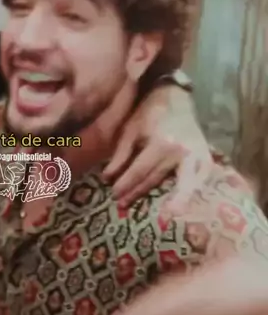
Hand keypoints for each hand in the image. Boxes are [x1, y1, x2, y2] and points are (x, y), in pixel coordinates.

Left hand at [101, 85, 212, 207]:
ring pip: (182, 184)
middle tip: (123, 206)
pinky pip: (200, 179)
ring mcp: (197, 156)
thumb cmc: (150, 112)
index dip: (125, 183)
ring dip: (170, 199)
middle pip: (157, 179)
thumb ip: (121, 154)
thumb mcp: (131, 129)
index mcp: (162, 143)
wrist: (176, 97)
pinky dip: (193, 190)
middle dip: (138, 192)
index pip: (140, 170)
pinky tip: (186, 203)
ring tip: (166, 216)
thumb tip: (108, 177)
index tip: (113, 194)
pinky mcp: (206, 158)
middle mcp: (181, 153)